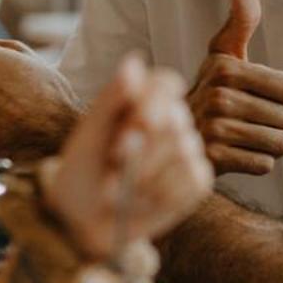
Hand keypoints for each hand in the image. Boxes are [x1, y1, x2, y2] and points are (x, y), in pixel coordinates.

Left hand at [45, 55, 213, 259]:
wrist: (86, 220)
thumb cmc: (83, 171)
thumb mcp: (89, 134)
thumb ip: (112, 98)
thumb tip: (135, 62)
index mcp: (144, 100)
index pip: (166, 84)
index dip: (155, 104)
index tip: (135, 125)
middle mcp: (172, 120)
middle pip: (176, 120)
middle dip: (143, 147)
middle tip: (115, 162)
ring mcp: (188, 150)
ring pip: (184, 153)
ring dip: (147, 176)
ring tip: (124, 185)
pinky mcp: (198, 181)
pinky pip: (193, 180)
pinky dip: (163, 196)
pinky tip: (144, 199)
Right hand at [188, 0, 282, 176]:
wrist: (176, 138)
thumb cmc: (213, 90)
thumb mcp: (224, 52)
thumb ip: (241, 17)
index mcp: (224, 66)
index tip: (257, 94)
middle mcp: (217, 96)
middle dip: (280, 122)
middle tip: (252, 119)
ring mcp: (214, 130)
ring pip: (281, 143)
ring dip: (270, 143)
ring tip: (245, 135)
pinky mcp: (214, 161)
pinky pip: (265, 165)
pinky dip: (256, 162)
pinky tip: (236, 153)